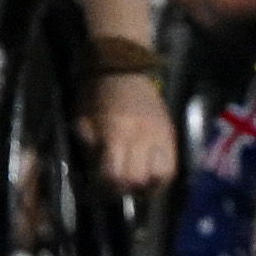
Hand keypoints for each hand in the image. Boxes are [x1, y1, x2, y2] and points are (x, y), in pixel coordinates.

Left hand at [88, 63, 177, 201]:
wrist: (124, 67)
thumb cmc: (97, 93)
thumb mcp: (83, 119)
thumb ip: (90, 149)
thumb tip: (97, 176)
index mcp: (117, 131)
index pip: (115, 175)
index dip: (106, 186)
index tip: (100, 185)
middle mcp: (142, 136)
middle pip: (138, 179)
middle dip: (125, 188)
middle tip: (117, 184)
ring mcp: (160, 135)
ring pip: (161, 176)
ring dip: (148, 184)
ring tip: (137, 181)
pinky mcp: (171, 133)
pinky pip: (173, 165)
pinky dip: (162, 175)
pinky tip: (150, 173)